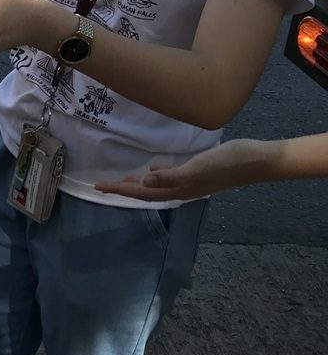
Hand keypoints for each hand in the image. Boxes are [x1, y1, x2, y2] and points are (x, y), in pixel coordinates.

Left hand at [94, 139, 265, 201]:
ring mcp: (191, 182)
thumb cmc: (227, 163)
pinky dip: (156, 177)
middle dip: (123, 189)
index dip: (119, 190)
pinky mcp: (198, 173)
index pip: (141, 193)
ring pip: (157, 187)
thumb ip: (170, 177)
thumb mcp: (197, 168)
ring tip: (122, 181)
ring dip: (138, 185)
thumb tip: (142, 184)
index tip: (98, 187)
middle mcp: (182, 190)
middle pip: (146, 192)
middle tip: (102, 185)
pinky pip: (169, 179)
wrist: (257, 160)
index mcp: (179, 190)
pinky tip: (153, 171)